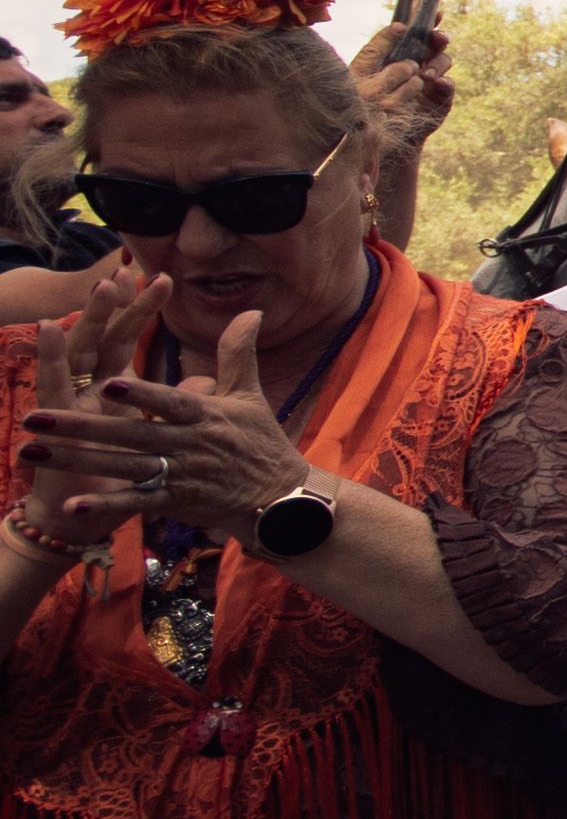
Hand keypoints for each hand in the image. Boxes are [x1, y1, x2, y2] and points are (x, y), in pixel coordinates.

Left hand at [18, 309, 316, 540]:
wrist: (280, 498)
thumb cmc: (261, 441)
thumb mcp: (250, 395)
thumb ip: (239, 353)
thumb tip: (250, 311)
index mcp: (205, 416)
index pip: (169, 401)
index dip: (141, 395)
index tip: (109, 381)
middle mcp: (189, 445)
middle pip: (129, 435)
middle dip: (80, 426)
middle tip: (35, 417)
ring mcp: (180, 476)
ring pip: (122, 466)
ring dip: (76, 461)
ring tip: (33, 452)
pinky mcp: (175, 502)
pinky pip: (135, 503)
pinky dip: (105, 505)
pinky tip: (71, 506)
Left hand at [350, 25, 455, 145]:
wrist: (374, 133)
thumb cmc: (366, 99)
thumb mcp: (365, 69)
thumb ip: (380, 46)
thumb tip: (399, 25)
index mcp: (404, 53)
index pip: (419, 33)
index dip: (429, 21)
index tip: (436, 12)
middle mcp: (421, 63)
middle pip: (437, 45)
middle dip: (439, 38)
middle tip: (436, 38)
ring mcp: (432, 81)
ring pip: (444, 62)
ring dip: (438, 63)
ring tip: (425, 75)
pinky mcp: (440, 99)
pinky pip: (449, 87)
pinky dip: (446, 83)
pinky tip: (439, 83)